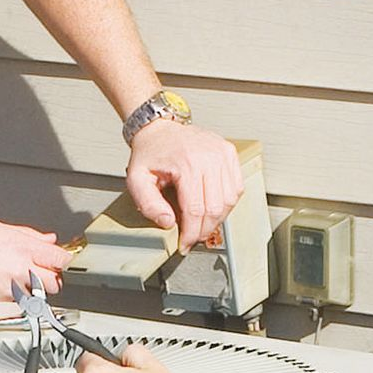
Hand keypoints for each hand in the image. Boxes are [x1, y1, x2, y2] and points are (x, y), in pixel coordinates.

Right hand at [0, 221, 68, 303]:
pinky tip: (1, 290)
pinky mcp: (1, 309)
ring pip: (39, 297)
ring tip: (16, 282)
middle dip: (50, 278)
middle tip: (38, 272)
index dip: (61, 260)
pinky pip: (21, 306)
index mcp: (20, 247)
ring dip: (34, 292)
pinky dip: (17, 301)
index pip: (60, 258)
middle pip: (56, 282)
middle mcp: (20, 271)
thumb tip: (47, 240)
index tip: (57, 260)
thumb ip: (26, 235)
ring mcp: (12, 292)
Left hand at [126, 120, 245, 250]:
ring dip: (217, 218)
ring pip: (229, 200)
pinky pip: (236, 187)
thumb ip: (148, 204)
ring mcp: (222, 153)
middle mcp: (209, 156)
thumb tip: (168, 222)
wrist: (160, 128)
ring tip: (202, 223)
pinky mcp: (229, 153)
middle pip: (215, 208)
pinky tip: (213, 206)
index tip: (185, 244)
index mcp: (187, 163)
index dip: (191, 233)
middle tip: (193, 237)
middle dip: (204, 229)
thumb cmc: (150, 152)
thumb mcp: (136, 178)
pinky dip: (227, 203)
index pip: (196, 210)